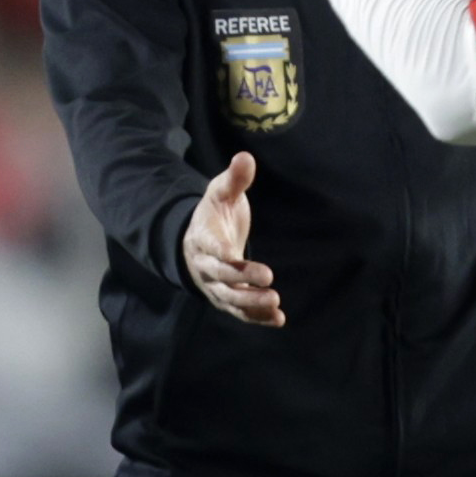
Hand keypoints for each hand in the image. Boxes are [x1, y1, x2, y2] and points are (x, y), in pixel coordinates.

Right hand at [183, 152, 282, 326]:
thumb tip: (245, 157)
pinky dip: (257, 318)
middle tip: (269, 278)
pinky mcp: (226, 299)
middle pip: (222, 276)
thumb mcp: (221, 194)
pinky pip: (240, 312)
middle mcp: (206, 266)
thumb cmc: (214, 216)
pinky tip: (279, 319)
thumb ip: (234, 179)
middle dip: (243, 279)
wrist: (196, 244)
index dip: (220, 252)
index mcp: (203, 238)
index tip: (232, 253)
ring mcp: (215, 286)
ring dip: (251, 304)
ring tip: (276, 304)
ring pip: (230, 299)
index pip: (210, 247)